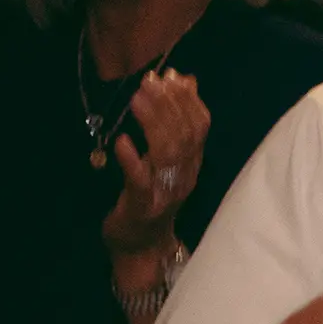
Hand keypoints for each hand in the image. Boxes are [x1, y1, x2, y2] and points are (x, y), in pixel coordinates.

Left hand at [102, 69, 209, 260]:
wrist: (141, 247)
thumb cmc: (151, 199)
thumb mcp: (165, 162)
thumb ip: (175, 126)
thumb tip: (186, 81)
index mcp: (191, 164)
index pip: (200, 127)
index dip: (189, 100)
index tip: (172, 76)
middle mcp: (184, 176)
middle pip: (184, 136)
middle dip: (169, 105)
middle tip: (149, 81)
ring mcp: (165, 193)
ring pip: (166, 154)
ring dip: (153, 123)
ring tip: (137, 99)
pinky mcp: (142, 207)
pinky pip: (139, 181)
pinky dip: (132, 160)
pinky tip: (122, 141)